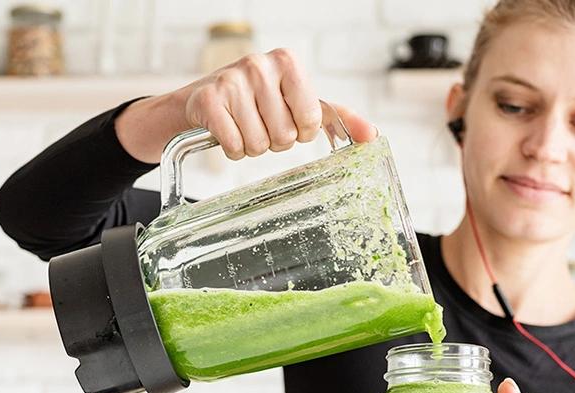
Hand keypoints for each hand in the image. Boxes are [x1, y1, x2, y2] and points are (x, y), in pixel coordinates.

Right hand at [116, 48, 376, 162]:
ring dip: (252, 147)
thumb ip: (337, 117)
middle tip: (260, 124)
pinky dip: (232, 149)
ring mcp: (231, 81)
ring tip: (243, 127)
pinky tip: (226, 132)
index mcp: (287, 61)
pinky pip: (233, 146)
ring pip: (258, 145)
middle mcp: (260, 65)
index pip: (310, 120)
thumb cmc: (256, 102)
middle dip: (274, 141)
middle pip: (284, 136)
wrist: (201, 100)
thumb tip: (373, 136)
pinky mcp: (208, 100)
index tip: (286, 121)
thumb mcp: (297, 102)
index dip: (299, 132)